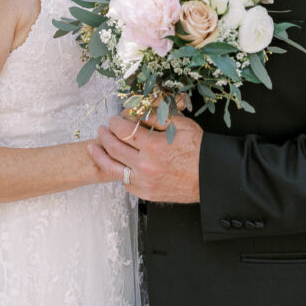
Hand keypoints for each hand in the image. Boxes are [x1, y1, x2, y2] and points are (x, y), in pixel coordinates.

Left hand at [87, 113, 202, 201]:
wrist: (210, 177)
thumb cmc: (199, 151)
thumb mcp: (181, 125)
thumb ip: (157, 117)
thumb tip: (138, 112)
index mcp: (154, 146)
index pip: (124, 131)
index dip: (116, 123)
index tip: (114, 119)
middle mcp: (145, 165)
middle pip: (115, 148)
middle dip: (105, 136)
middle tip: (102, 129)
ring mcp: (144, 182)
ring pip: (113, 168)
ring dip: (101, 156)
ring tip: (94, 148)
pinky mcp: (146, 194)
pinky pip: (125, 183)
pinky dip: (119, 173)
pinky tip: (116, 165)